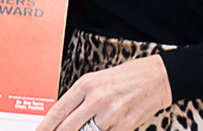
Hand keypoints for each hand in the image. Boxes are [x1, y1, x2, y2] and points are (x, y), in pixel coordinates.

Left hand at [34, 55, 171, 130]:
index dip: (45, 127)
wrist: (157, 77)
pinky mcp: (123, 127)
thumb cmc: (127, 77)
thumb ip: (80, 99)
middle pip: (67, 128)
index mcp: (86, 84)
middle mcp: (96, 99)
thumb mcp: (98, 81)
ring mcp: (110, 114)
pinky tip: (104, 127)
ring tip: (91, 125)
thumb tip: (64, 119)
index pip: (58, 111)